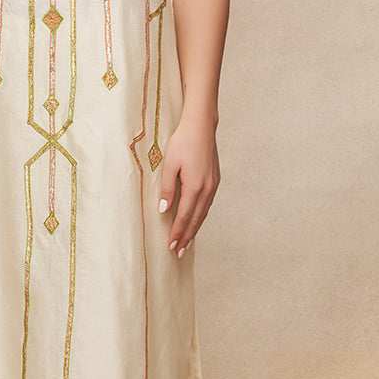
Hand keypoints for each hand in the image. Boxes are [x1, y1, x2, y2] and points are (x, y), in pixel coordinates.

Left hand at [157, 115, 220, 254]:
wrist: (201, 126)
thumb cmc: (183, 142)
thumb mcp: (169, 165)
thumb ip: (167, 189)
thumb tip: (163, 210)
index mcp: (194, 186)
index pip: (184, 216)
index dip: (178, 232)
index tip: (171, 246)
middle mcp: (207, 189)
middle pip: (196, 219)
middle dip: (187, 236)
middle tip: (178, 251)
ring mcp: (213, 185)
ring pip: (203, 213)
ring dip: (195, 228)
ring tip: (187, 241)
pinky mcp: (215, 180)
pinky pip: (207, 204)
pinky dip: (201, 216)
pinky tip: (196, 219)